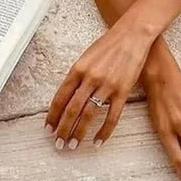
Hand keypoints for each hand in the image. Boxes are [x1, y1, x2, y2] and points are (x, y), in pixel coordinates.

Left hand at [45, 21, 153, 148]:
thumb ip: (77, 76)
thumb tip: (67, 96)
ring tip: (72, 145)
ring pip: (88, 115)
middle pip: (72, 109)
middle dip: (62, 129)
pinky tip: (97, 142)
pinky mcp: (122, 91)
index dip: (53, 115)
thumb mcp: (87, 56)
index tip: (48, 128)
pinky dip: (104, 132)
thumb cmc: (109, 44)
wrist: (132, 35)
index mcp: (78, 68)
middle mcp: (90, 78)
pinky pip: (111, 117)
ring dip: (78, 133)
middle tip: (57, 143)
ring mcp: (106, 85)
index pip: (60, 97)